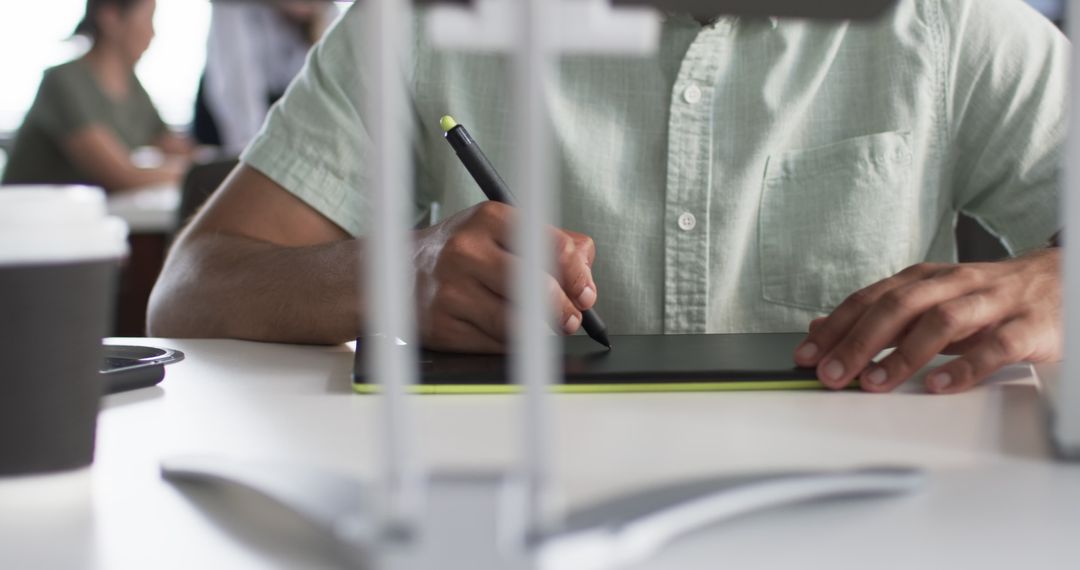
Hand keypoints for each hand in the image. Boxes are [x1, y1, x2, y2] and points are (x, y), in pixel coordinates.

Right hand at [413, 201, 597, 352]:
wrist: (401, 272)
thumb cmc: (463, 252)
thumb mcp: (502, 231)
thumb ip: (553, 245)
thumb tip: (587, 281)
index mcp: (491, 218)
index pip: (553, 247)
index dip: (578, 277)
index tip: (585, 295)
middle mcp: (468, 250)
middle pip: (538, 289)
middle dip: (564, 310)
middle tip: (570, 318)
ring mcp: (453, 290)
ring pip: (519, 323)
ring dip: (539, 331)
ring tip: (541, 326)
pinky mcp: (444, 325)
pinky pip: (496, 345)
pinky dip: (511, 344)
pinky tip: (505, 332)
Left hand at [793, 249, 1061, 393]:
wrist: (1060, 282)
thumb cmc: (986, 298)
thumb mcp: (927, 301)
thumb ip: (877, 315)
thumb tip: (821, 326)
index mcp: (925, 278)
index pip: (870, 298)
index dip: (836, 326)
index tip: (807, 354)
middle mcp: (954, 284)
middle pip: (898, 307)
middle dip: (858, 341)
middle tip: (831, 373)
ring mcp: (991, 303)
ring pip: (942, 321)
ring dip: (903, 354)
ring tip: (874, 382)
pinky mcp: (1027, 326)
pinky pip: (994, 346)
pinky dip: (964, 367)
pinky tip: (939, 385)